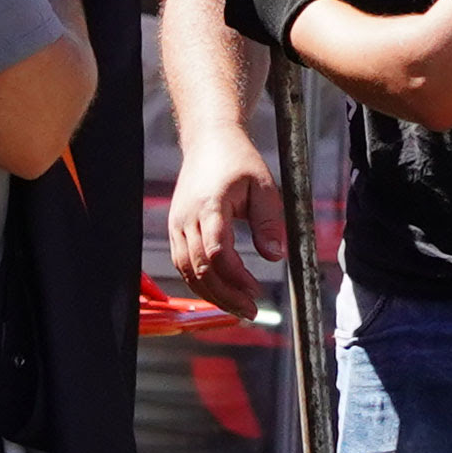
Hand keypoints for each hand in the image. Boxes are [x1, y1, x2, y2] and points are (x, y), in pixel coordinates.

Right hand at [170, 148, 285, 311]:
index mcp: (210, 206)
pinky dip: (200, 282)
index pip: (217, 251)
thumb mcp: (264, 185)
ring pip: (187, 271)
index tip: (256, 290)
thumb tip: (275, 256)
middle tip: (250, 311)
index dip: (236, 277)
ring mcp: (177, 225)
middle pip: (200, 269)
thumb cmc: (237, 160)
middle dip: (225, 295)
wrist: (209, 141)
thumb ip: (269, 221)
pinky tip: (221, 292)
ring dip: (211, 294)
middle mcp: (187, 218)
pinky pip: (183, 264)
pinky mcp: (175, 229)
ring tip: (238, 308)